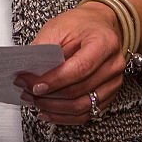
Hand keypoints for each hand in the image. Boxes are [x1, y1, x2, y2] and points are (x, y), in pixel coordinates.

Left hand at [15, 2, 124, 123]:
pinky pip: (86, 114)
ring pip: (82, 107)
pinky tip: (49, 112)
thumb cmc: (81, 24)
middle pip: (80, 90)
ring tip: (36, 101)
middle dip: (49, 95)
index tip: (34, 85)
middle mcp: (113, 64)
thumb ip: (44, 48)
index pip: (80, 68)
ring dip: (55, 108)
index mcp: (104, 42)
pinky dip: (65, 116)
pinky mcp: (109, 95)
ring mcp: (113, 82)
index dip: (55, 80)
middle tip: (27, 91)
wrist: (99, 25)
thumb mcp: (58, 27)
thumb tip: (27, 70)